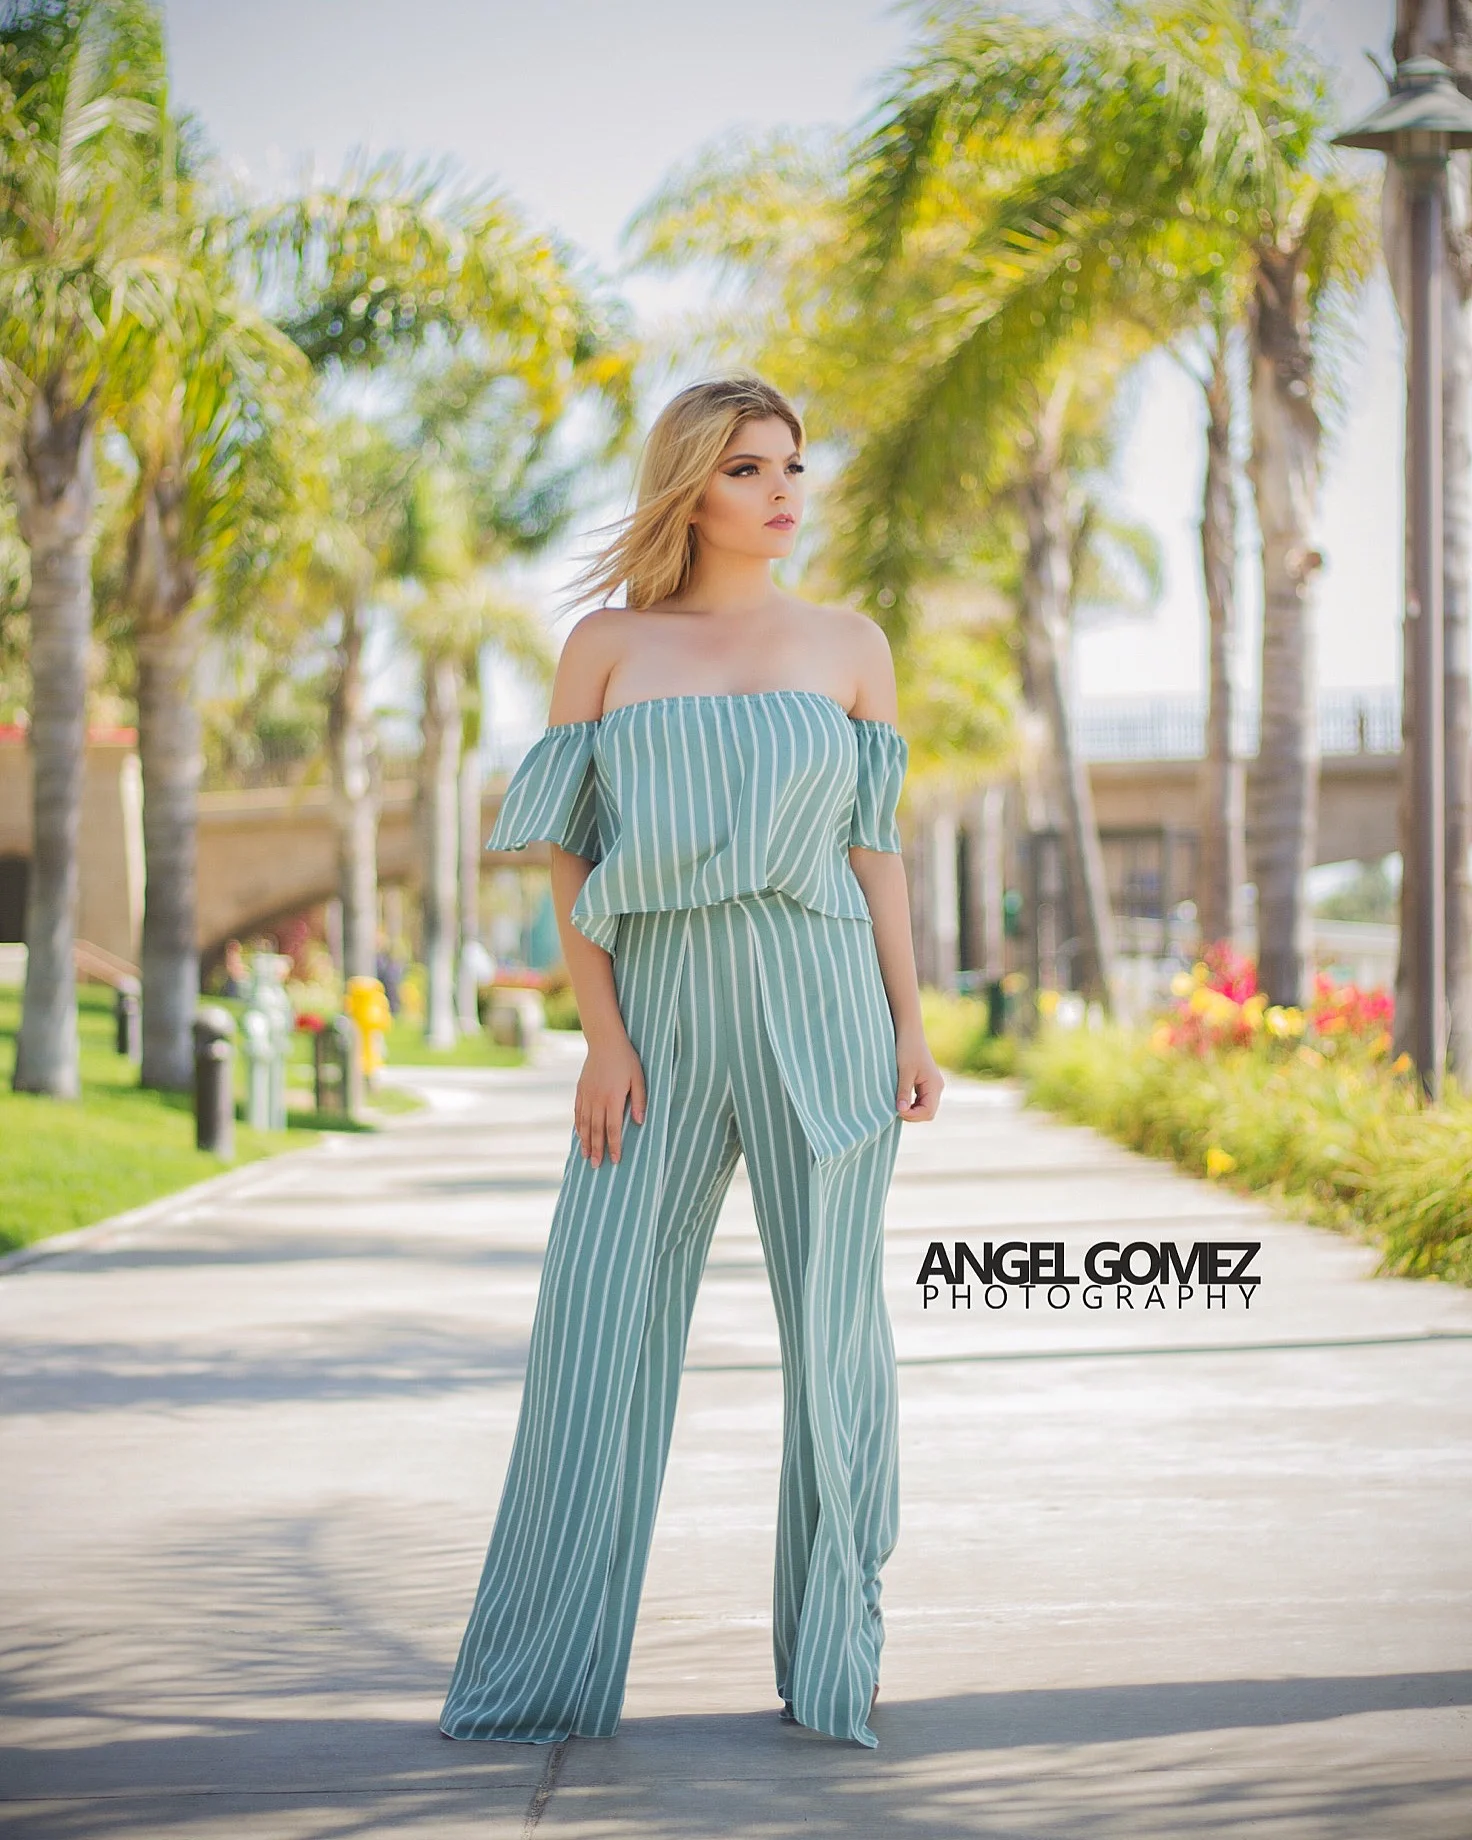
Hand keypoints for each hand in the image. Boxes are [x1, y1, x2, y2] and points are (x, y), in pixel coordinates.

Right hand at [575, 1034, 645, 1166]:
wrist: (605, 1042)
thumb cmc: (626, 1059)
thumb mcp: (638, 1078)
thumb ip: (639, 1100)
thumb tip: (639, 1122)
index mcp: (613, 1098)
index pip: (613, 1128)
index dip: (614, 1146)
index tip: (614, 1160)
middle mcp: (597, 1099)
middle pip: (596, 1130)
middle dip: (597, 1150)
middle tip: (596, 1166)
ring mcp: (587, 1095)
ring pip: (584, 1124)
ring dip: (585, 1142)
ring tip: (586, 1157)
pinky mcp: (580, 1090)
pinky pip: (578, 1112)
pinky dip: (578, 1126)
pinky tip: (580, 1136)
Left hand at [895, 1027, 942, 1122]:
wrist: (909, 1032)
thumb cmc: (907, 1049)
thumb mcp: (904, 1072)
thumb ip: (904, 1092)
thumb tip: (901, 1111)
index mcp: (935, 1085)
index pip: (928, 1111)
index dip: (912, 1115)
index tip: (896, 1110)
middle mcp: (937, 1087)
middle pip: (928, 1112)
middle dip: (912, 1115)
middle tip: (895, 1109)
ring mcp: (932, 1086)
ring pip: (924, 1108)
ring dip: (911, 1110)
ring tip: (896, 1104)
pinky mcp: (926, 1083)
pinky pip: (921, 1100)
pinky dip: (911, 1104)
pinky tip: (900, 1099)